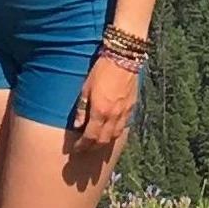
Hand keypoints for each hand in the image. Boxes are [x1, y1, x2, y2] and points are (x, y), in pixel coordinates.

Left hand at [63, 55, 137, 179]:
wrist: (124, 58)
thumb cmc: (102, 70)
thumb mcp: (86, 87)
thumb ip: (82, 108)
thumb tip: (77, 125)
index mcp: (100, 111)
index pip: (90, 137)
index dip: (82, 146)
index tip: (75, 149)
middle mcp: (114, 116)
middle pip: (103, 140)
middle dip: (92, 148)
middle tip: (84, 149)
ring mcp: (124, 113)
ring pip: (115, 136)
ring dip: (104, 143)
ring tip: (96, 143)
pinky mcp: (132, 108)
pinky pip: (123, 127)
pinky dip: (115, 133)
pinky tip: (110, 132)